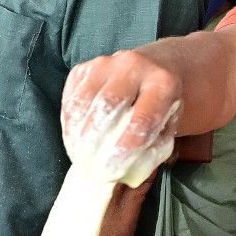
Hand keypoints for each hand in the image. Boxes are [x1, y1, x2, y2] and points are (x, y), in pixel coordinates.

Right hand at [61, 49, 183, 181]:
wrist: (153, 70)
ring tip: (79, 157)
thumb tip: (128, 172)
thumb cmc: (160, 108)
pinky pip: (69, 98)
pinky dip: (68, 123)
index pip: (141, 120)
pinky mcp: (84, 67)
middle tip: (90, 168)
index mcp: (163, 83)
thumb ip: (153, 149)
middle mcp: (134, 65)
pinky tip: (74, 140)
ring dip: (76, 135)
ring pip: (83, 102)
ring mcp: (106, 63)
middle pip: (107, 106)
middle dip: (94, 143)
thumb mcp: (167, 129)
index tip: (111, 172)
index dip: (123, 150)